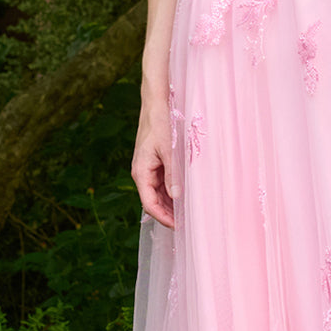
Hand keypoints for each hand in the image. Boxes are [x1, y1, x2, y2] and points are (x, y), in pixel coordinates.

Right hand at [131, 103, 176, 227]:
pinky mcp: (156, 163)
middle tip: (188, 224)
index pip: (149, 204)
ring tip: (189, 215)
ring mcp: (149, 169)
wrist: (156, 103)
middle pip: (154, 202)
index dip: (164, 218)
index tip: (179, 226)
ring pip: (159, 194)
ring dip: (171, 205)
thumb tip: (177, 197)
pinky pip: (163, 184)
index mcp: (141, 172)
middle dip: (169, 214)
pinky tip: (185, 197)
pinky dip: (173, 193)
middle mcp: (142, 173)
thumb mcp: (169, 149)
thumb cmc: (161, 123)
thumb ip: (173, 174)